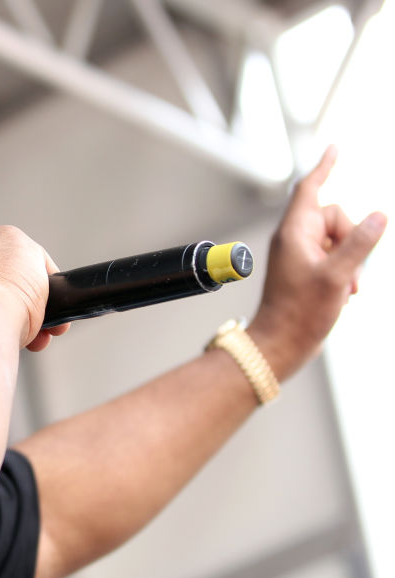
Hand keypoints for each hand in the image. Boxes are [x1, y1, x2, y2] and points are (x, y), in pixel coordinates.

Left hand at [249, 146, 386, 379]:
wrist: (281, 343)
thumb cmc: (300, 313)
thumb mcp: (338, 275)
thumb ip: (360, 243)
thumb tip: (380, 215)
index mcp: (294, 233)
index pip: (310, 189)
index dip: (324, 167)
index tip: (334, 148)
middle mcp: (294, 239)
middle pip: (335, 216)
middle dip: (352, 237)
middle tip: (350, 270)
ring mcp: (300, 255)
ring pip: (339, 239)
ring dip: (352, 259)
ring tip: (347, 288)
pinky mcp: (306, 271)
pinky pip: (334, 257)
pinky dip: (346, 270)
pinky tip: (345, 293)